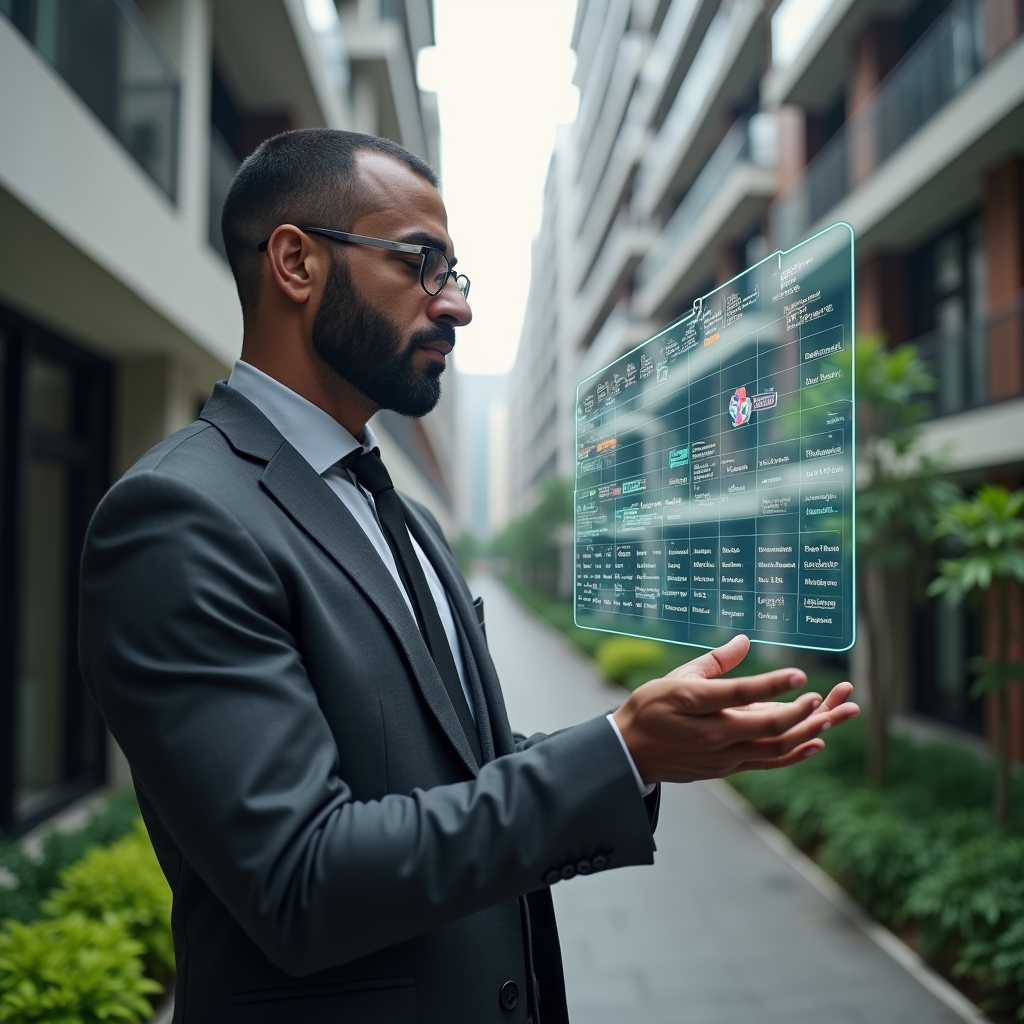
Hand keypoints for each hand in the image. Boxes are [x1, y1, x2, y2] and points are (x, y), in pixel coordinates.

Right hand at [611, 635, 858, 784]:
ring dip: (812, 731)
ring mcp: (723, 756)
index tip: (799, 674)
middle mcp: (712, 734)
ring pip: (777, 747)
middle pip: (769, 727)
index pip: (740, 695)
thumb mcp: (675, 676)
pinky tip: (817, 741)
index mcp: (695, 703)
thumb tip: (744, 641)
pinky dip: (796, 754)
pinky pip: (769, 763)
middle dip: (808, 711)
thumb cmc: (650, 707)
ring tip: (840, 714)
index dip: (772, 686)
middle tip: (836, 693)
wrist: (631, 752)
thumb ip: (714, 661)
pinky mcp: (728, 768)